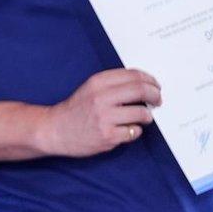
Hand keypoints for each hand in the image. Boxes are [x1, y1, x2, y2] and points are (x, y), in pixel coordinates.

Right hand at [36, 68, 161, 156]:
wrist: (54, 129)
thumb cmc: (76, 110)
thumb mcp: (90, 88)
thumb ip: (114, 84)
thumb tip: (145, 85)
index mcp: (98, 82)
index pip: (134, 75)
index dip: (150, 80)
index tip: (155, 86)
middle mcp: (101, 98)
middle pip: (142, 91)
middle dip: (155, 95)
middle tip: (158, 100)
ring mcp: (105, 118)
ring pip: (142, 113)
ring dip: (147, 116)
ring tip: (140, 118)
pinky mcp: (108, 136)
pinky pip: (134, 132)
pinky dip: (135, 131)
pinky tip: (126, 129)